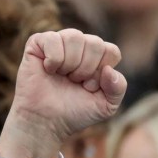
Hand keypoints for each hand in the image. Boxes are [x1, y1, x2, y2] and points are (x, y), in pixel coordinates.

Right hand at [0, 29, 125, 157]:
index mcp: (98, 59)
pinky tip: (48, 70)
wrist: (47, 121)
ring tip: (63, 77)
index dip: (102, 71)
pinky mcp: (39, 43)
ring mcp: (60, 42)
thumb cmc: (76, 112)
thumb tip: (109, 69)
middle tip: (75, 83)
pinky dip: (53, 59)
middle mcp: (81, 47)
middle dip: (87, 69)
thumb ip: (118, 88)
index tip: (90, 87)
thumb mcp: (106, 106)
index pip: (111, 51)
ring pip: (75, 36)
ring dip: (70, 63)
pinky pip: (53, 38)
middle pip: (95, 43)